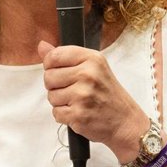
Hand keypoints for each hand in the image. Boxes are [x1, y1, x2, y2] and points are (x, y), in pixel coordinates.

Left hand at [37, 40, 147, 159]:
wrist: (125, 121)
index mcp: (91, 59)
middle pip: (48, 77)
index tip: (61, 72)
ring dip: (60, 102)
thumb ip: (65, 56)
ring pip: (51, 96)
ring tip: (78, 102)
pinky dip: (64, 116)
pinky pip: (56, 113)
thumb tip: (42, 46)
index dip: (51, 66)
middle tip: (73, 90)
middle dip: (56, 86)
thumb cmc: (107, 93)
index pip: (54, 56)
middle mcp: (87, 75)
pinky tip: (78, 112)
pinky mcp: (78, 115)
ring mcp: (83, 95)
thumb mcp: (93, 67)